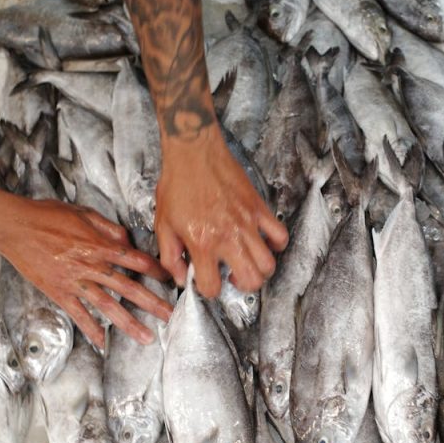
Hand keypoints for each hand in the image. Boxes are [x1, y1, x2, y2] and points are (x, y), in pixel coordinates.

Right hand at [0, 192, 171, 347]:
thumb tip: (127, 241)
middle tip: (171, 317)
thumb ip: (109, 228)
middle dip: (153, 303)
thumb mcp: (84, 212)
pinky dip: (91, 329)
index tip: (170, 279)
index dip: (156, 270)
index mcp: (100, 245)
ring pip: (108, 305)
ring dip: (129, 323)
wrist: (14, 225)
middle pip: (129, 287)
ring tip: (147, 337)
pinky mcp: (59, 292)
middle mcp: (92, 265)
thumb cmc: (48, 214)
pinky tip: (103, 343)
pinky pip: (78, 314)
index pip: (136, 260)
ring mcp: (75, 281)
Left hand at [154, 124, 288, 296]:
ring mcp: (248, 223)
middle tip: (233, 277)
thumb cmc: (177, 185)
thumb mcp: (163, 225)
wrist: (193, 153)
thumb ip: (170, 257)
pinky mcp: (259, 209)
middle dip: (242, 286)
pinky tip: (263, 243)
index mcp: (202, 243)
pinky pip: (280, 236)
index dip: (208, 289)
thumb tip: (180, 278)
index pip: (212, 286)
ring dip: (260, 270)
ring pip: (268, 264)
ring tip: (248, 263)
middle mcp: (228, 237)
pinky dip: (276, 245)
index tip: (207, 281)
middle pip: (251, 280)